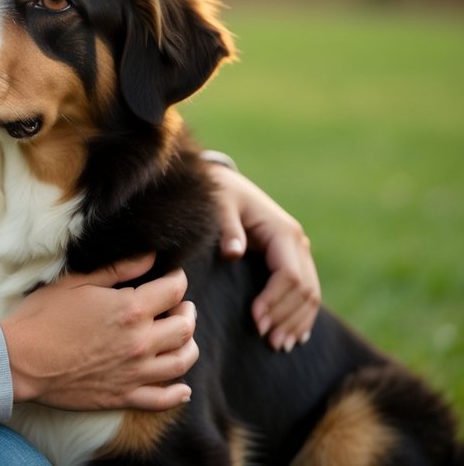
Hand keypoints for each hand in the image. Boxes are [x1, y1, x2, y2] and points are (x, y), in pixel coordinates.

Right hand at [0, 254, 196, 411]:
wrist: (20, 360)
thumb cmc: (43, 316)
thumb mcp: (76, 281)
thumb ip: (118, 269)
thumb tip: (151, 257)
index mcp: (130, 309)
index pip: (174, 290)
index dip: (177, 278)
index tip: (170, 276)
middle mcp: (140, 342)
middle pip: (185, 326)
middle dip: (186, 311)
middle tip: (179, 305)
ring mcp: (134, 372)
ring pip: (181, 361)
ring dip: (188, 346)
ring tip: (182, 337)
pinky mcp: (123, 395)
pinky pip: (163, 398)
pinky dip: (178, 393)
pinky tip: (182, 386)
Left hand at [209, 163, 320, 351]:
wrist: (226, 185)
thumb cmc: (220, 195)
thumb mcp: (219, 205)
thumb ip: (226, 227)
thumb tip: (233, 251)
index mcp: (283, 232)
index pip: (289, 274)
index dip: (275, 300)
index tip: (256, 320)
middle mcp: (297, 242)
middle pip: (304, 289)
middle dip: (286, 317)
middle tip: (268, 340)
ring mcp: (298, 252)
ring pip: (310, 294)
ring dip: (296, 322)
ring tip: (278, 345)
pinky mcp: (292, 260)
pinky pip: (306, 291)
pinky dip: (302, 315)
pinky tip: (295, 337)